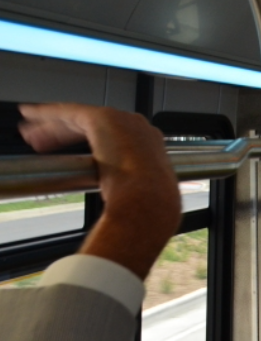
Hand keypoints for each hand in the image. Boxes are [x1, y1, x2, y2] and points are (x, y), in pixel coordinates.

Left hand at [20, 103, 179, 277]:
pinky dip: (45, 112)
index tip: (72, 154)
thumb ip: (136, 206)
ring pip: (78, 118)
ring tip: (30, 136)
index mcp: (152, 149)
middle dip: (66, 134)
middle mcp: (139, 130)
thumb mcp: (144, 206)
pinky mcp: (103, 119)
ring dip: (52, 127)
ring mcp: (123, 121)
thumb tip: (126, 229)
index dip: (89, 145)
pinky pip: (67, 111)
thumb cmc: (151, 210)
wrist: (151, 203)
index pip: (114, 141)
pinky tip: (29, 114)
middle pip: (94, 127)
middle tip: (43, 143)